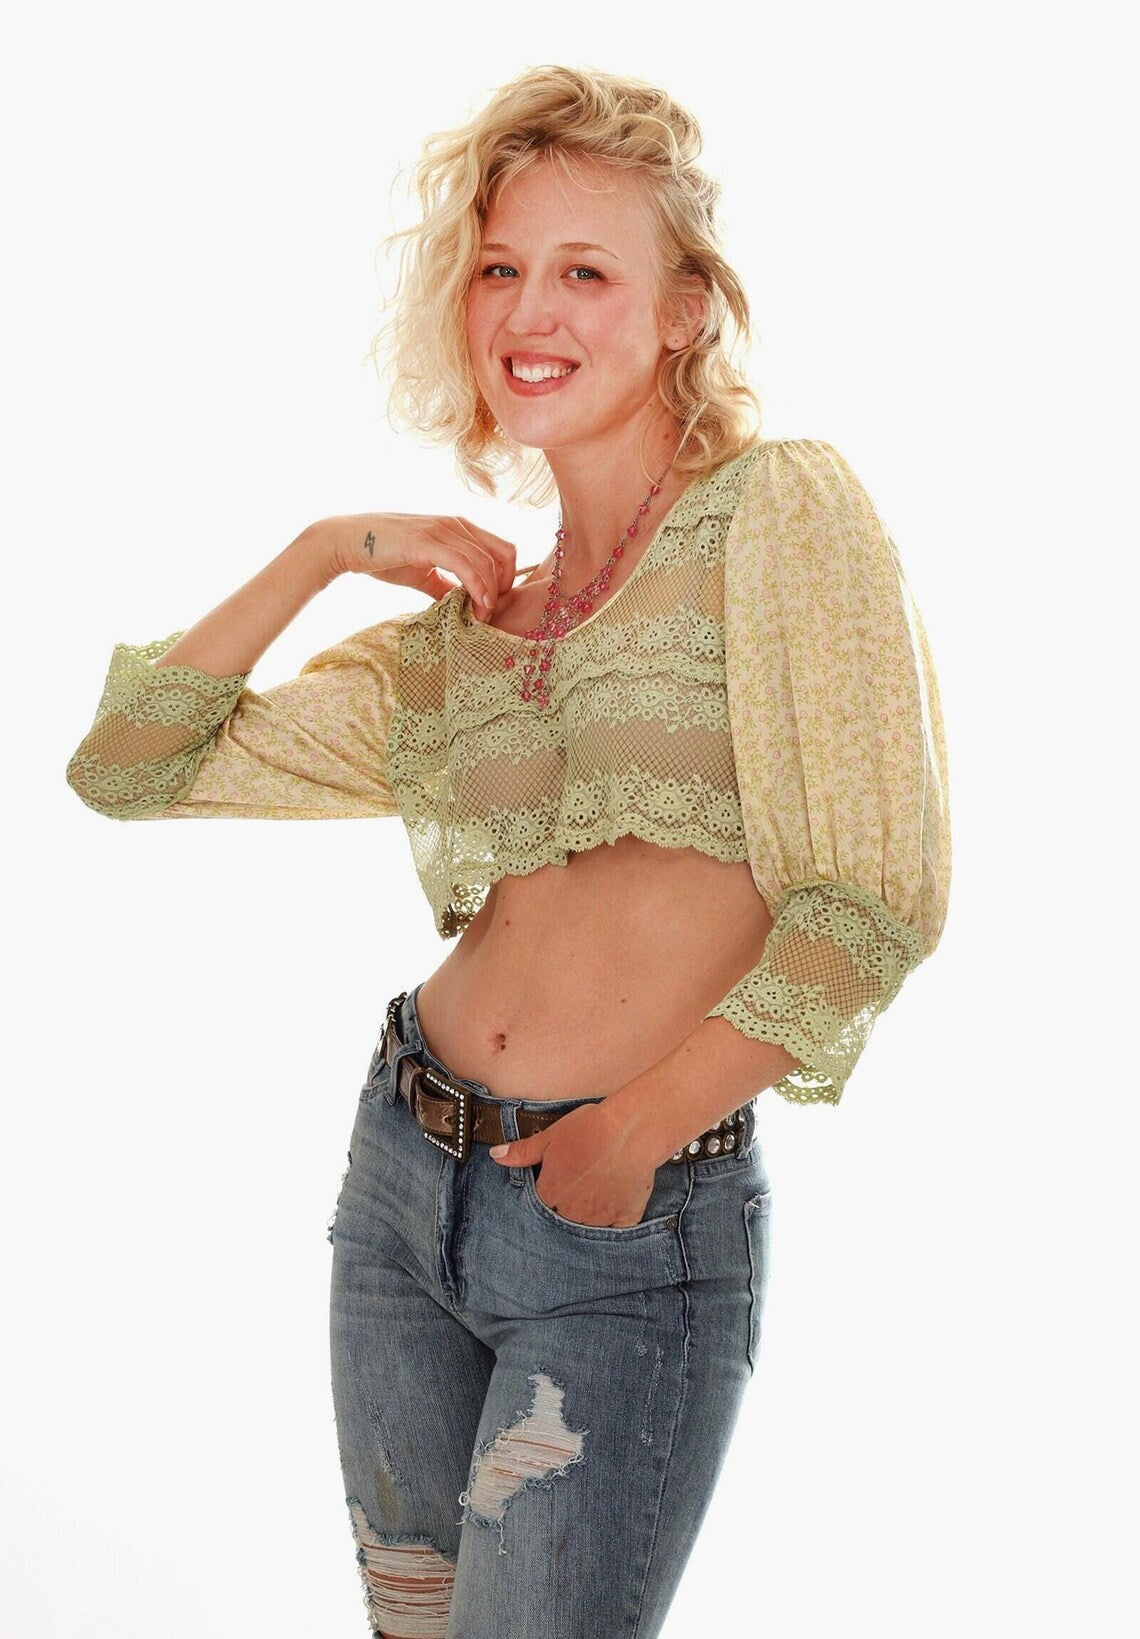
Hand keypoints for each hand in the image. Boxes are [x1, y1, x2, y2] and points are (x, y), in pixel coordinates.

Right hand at [308, 511, 517, 618]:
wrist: (347, 543)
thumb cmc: (383, 555)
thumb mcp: (422, 572)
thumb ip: (444, 585)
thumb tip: (461, 605)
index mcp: (458, 528)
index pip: (502, 549)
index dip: (507, 579)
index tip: (494, 605)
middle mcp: (455, 524)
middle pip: (503, 555)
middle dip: (502, 589)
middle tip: (489, 615)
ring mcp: (442, 530)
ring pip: (486, 562)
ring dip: (489, 594)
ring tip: (481, 617)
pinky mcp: (427, 542)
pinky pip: (464, 565)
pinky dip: (477, 587)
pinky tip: (476, 606)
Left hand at [489, 1101, 658, 1227]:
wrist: (631, 1131)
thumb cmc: (590, 1129)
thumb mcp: (550, 1136)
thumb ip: (522, 1152)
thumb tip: (496, 1155)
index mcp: (551, 1194)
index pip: (541, 1206)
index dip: (549, 1193)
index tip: (558, 1181)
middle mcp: (572, 1213)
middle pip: (564, 1219)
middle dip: (567, 1206)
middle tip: (580, 1184)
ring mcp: (599, 1218)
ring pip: (588, 1226)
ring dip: (589, 1216)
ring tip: (597, 1192)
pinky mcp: (625, 1218)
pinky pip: (616, 1231)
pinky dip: (615, 1222)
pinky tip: (616, 1204)